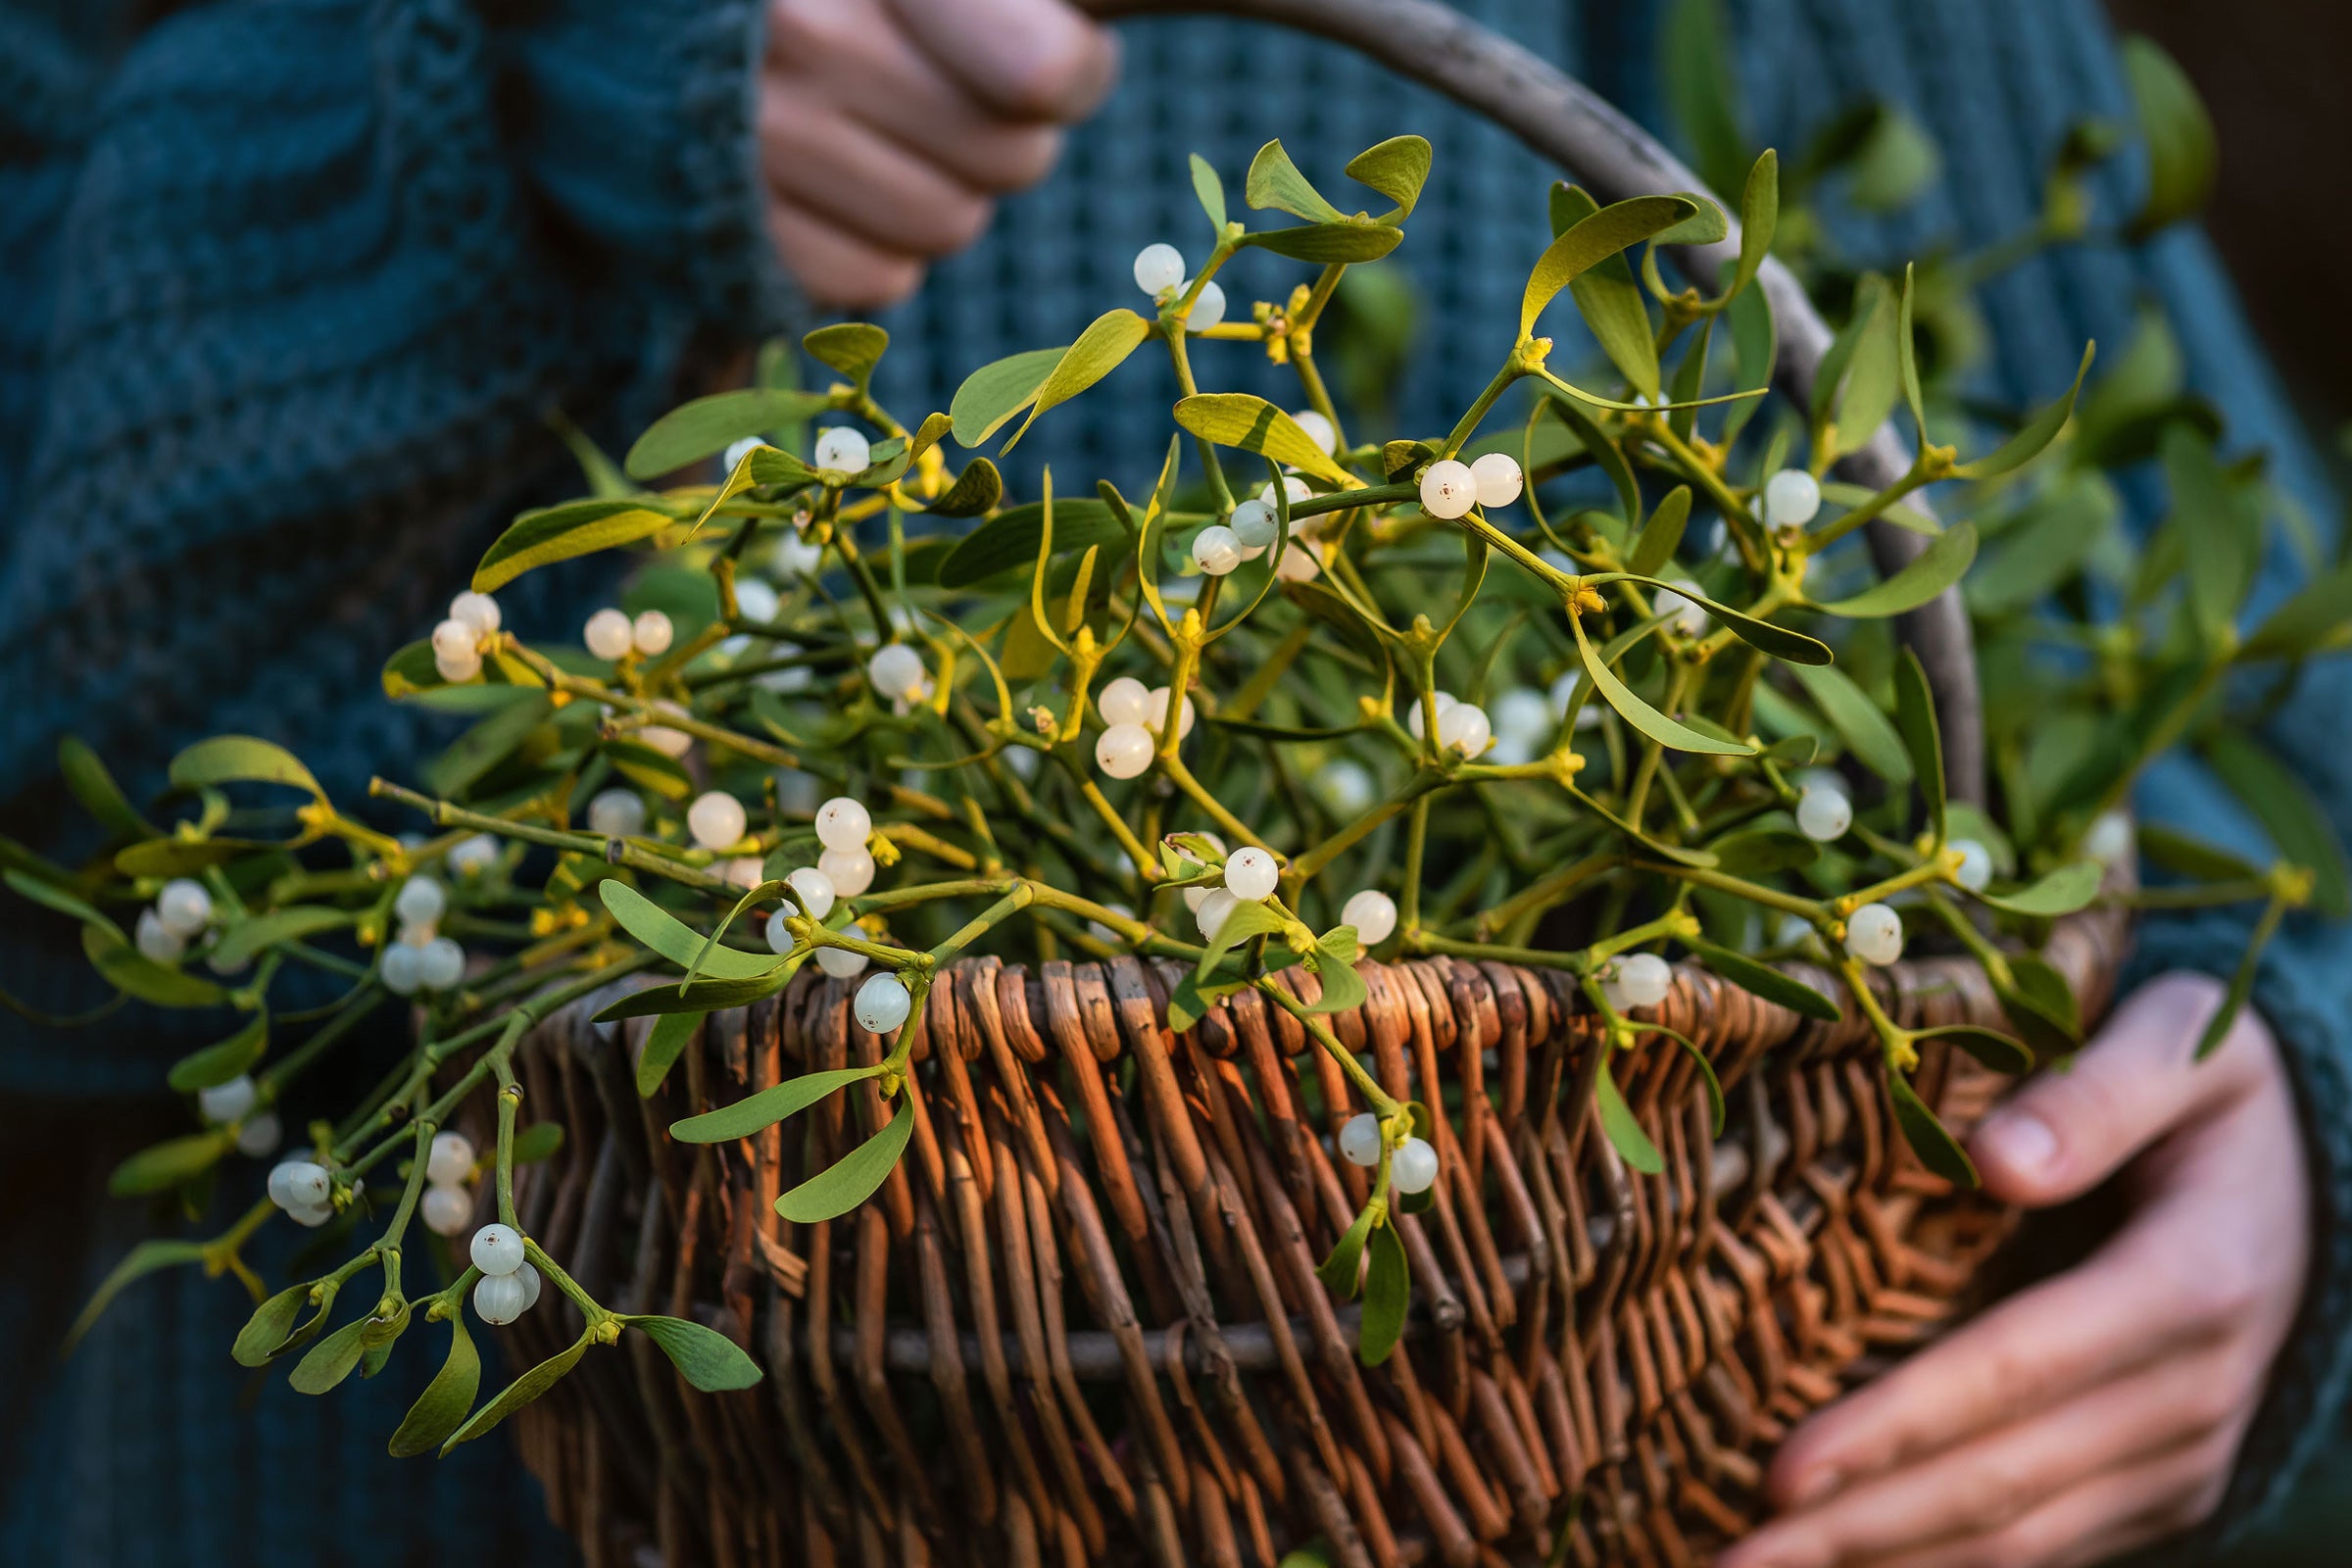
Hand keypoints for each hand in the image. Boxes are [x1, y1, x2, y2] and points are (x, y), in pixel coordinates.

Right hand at [760, 0, 1116, 308]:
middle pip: (1012, 157)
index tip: (1049, 60)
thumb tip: (1122, 47)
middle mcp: (802, 31)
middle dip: (1001, 134)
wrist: (658, 35)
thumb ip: (1022, 6)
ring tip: (881, 130)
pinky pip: (877, 278)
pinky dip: (873, 245)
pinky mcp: (735, 227)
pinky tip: (832, 184)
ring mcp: (757, 138)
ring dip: (941, 191)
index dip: (1071, 73)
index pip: (1046, 74)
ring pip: (949, 224)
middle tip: (944, 90)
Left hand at [1720, 971, 2309, 1567]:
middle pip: (2001, 1484)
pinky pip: (2046, 1548)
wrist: (2323, 1175)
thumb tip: (1998, 1161)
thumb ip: (2100, 1092)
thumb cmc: (2212, 1093)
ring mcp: (2178, 1456)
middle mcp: (2188, 1395)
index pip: (2016, 1370)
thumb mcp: (2185, 1045)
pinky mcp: (2158, 1487)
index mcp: (2189, 1283)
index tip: (1783, 1470)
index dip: (1896, 1426)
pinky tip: (1836, 1567)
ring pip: (2019, 1542)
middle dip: (1854, 1532)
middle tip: (1721, 1559)